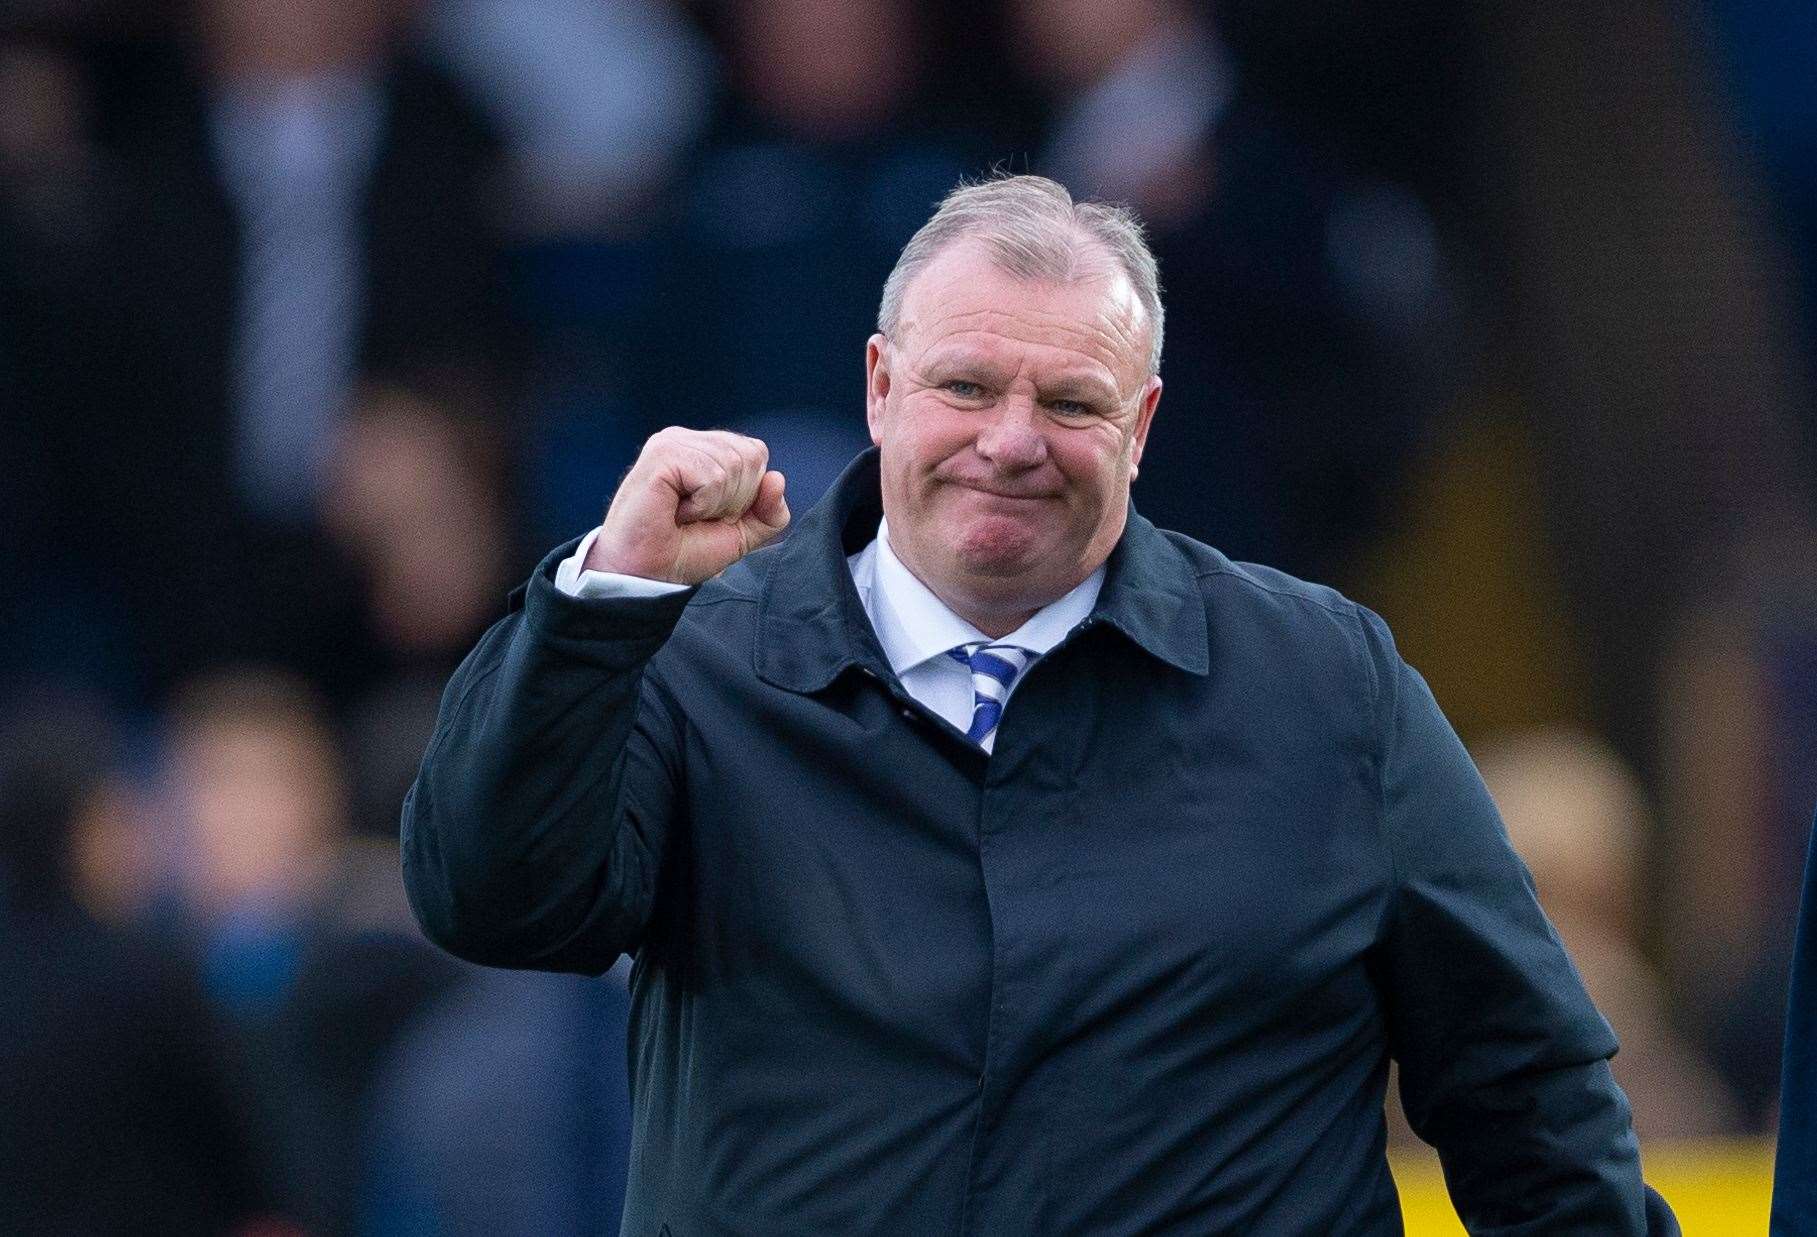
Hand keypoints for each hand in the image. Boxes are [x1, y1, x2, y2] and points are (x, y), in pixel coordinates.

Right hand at [584, 428, 789, 584]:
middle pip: (751, 456)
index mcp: (705, 449)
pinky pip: (713, 476)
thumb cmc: (683, 552)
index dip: (745, 494)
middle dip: (734, 500)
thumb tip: (777, 478)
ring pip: (734, 465)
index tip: (711, 515)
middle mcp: (688, 439)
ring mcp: (673, 442)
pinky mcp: (662, 453)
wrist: (647, 576)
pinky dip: (702, 504)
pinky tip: (676, 510)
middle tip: (697, 516)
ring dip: (715, 504)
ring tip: (684, 514)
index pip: (756, 453)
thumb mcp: (741, 534)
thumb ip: (769, 511)